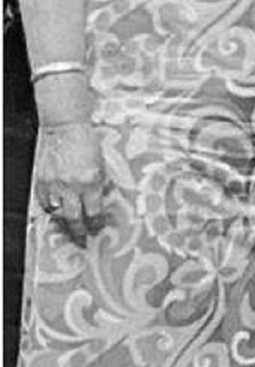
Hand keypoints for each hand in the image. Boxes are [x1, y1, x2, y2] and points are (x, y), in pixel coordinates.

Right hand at [36, 120, 108, 242]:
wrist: (64, 126)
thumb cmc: (86, 142)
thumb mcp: (101, 164)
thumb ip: (100, 185)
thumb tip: (101, 204)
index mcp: (91, 181)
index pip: (94, 212)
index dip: (96, 224)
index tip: (97, 228)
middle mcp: (72, 185)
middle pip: (74, 219)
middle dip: (79, 232)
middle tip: (82, 240)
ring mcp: (54, 183)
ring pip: (57, 213)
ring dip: (64, 221)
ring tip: (69, 228)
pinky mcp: (42, 180)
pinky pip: (45, 202)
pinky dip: (51, 208)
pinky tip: (57, 210)